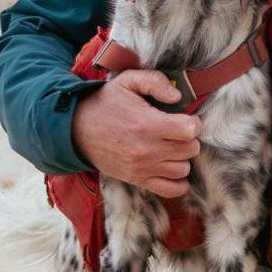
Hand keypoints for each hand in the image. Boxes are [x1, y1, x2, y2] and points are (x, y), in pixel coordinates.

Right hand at [70, 70, 200, 197]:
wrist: (77, 130)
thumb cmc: (106, 103)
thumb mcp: (127, 81)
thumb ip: (155, 81)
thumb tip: (177, 97)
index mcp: (147, 124)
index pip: (189, 131)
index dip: (194, 122)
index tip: (187, 118)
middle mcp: (147, 150)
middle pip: (190, 150)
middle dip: (189, 138)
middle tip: (178, 131)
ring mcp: (142, 168)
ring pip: (183, 169)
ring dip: (182, 157)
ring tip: (172, 146)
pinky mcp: (138, 180)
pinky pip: (171, 190)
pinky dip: (178, 181)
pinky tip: (172, 166)